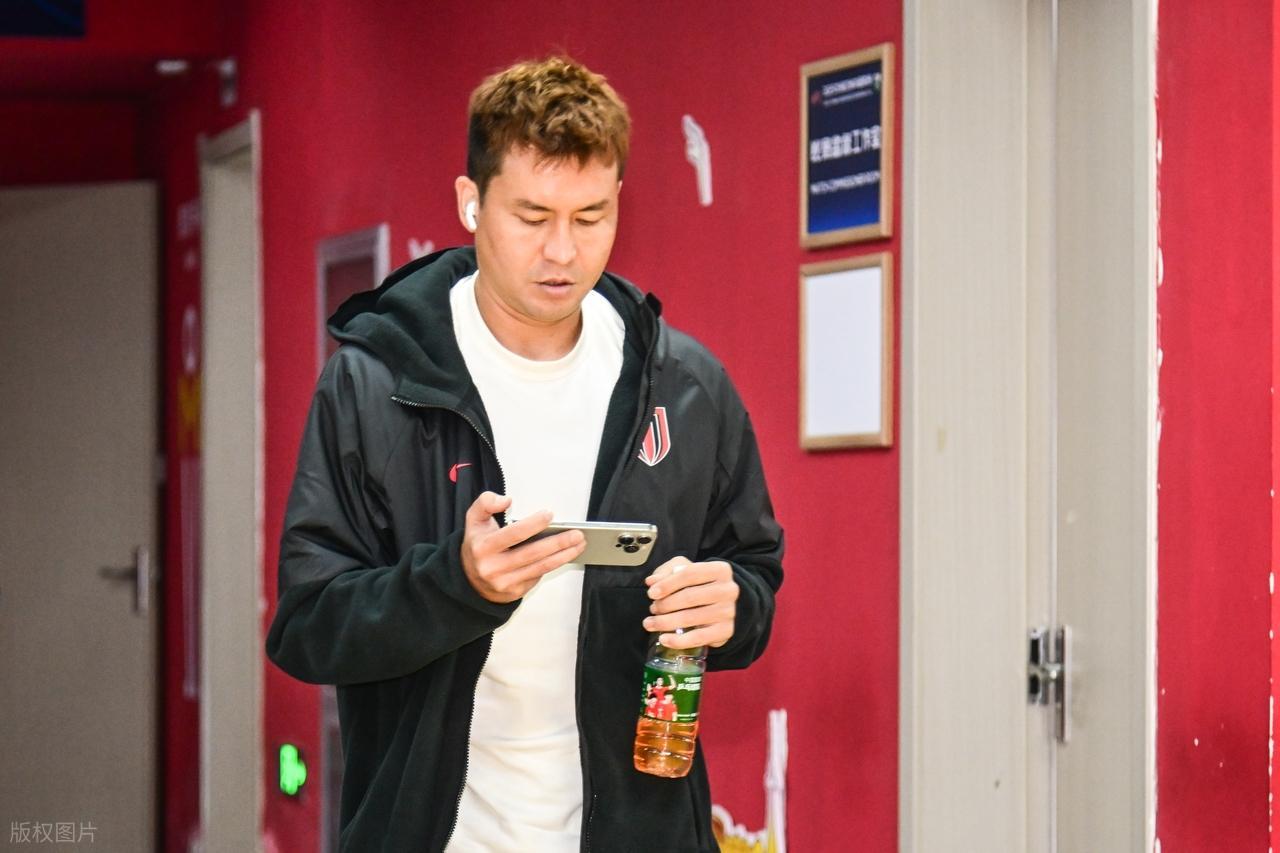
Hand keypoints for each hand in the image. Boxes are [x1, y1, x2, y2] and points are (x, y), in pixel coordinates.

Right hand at [460, 492, 585, 602]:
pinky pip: (538, 576)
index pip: (512, 534)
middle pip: (532, 553)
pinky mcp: (515, 592)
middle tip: (577, 534)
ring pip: (540, 567)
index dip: (532, 524)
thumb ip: (485, 503)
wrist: (469, 580)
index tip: (550, 515)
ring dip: (563, 556)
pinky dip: (554, 564)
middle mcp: (493, 567)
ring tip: (579, 544)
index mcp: (484, 547)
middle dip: (558, 543)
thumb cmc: (478, 545)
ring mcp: (505, 582)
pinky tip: (567, 555)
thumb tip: (507, 500)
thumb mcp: (474, 520)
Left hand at [643, 556, 738, 648]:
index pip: (690, 573)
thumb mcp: (684, 569)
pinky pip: (698, 638)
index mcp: (721, 570)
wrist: (720, 604)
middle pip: (689, 597)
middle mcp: (729, 590)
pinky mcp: (726, 631)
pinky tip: (663, 639)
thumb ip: (667, 572)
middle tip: (653, 609)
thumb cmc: (699, 584)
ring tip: (650, 623)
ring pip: (691, 618)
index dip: (667, 583)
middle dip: (665, 604)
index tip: (651, 593)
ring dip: (665, 622)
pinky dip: (678, 640)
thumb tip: (651, 582)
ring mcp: (728, 611)